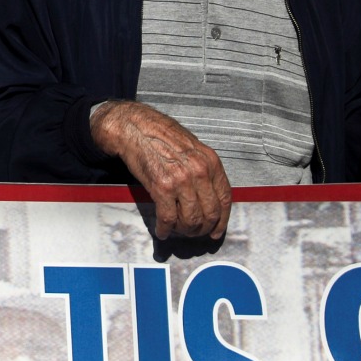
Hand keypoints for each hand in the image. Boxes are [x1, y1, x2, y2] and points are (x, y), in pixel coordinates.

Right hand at [91, 101, 231, 239]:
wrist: (135, 128)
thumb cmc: (161, 136)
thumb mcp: (193, 148)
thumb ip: (204, 170)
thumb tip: (209, 196)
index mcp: (211, 162)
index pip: (225, 199)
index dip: (221, 220)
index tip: (216, 230)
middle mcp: (199, 172)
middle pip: (210, 213)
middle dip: (203, 228)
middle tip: (195, 233)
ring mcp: (181, 180)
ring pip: (191, 219)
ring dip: (185, 230)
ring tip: (178, 231)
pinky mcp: (161, 188)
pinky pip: (168, 217)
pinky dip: (165, 229)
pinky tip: (162, 230)